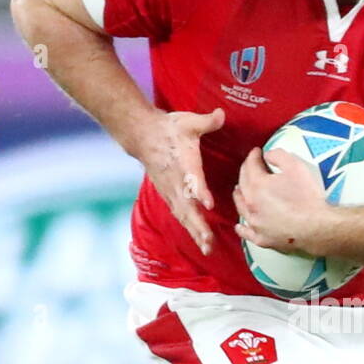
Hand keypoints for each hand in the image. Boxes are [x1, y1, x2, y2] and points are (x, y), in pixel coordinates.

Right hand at [139, 106, 223, 253]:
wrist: (142, 134)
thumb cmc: (169, 128)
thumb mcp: (189, 121)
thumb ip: (207, 121)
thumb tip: (220, 114)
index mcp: (184, 163)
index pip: (191, 179)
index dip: (199, 191)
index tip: (207, 203)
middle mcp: (176, 181)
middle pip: (187, 206)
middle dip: (198, 225)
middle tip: (209, 242)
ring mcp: (170, 190)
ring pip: (184, 215)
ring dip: (195, 232)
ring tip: (207, 249)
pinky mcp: (168, 194)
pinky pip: (180, 214)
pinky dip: (189, 228)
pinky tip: (199, 240)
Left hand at [234, 146, 330, 253]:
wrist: (317, 227)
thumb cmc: (307, 197)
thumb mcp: (295, 167)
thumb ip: (278, 156)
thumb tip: (267, 155)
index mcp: (257, 186)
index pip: (250, 166)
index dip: (253, 156)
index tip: (257, 152)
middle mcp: (251, 205)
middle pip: (243, 185)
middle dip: (245, 172)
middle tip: (250, 166)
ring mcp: (255, 224)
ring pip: (241, 207)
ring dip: (239, 196)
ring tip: (239, 190)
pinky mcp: (262, 239)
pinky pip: (247, 233)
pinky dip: (242, 228)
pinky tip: (239, 226)